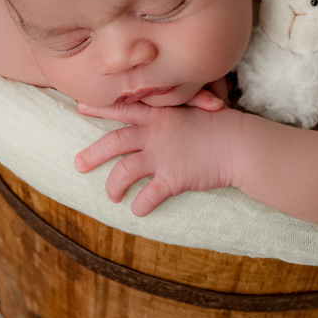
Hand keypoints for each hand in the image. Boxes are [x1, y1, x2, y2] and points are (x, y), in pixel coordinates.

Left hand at [74, 100, 242, 216]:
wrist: (239, 143)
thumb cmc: (221, 123)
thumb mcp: (193, 106)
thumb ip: (174, 109)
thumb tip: (163, 112)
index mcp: (157, 114)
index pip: (122, 109)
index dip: (99, 108)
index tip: (80, 108)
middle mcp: (154, 134)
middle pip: (113, 143)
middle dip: (93, 155)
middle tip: (78, 165)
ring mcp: (161, 157)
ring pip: (123, 173)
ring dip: (113, 186)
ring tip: (112, 196)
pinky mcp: (172, 179)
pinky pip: (147, 197)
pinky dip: (139, 206)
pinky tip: (137, 210)